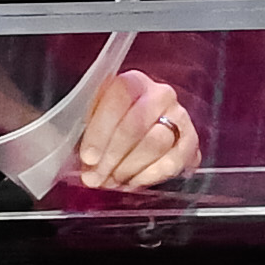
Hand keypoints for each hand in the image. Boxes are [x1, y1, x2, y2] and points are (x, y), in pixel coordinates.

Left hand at [73, 64, 200, 193]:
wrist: (146, 131)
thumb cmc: (112, 126)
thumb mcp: (93, 118)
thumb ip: (84, 130)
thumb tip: (74, 155)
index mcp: (132, 82)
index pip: (118, 99)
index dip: (101, 131)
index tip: (88, 157)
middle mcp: (159, 94)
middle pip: (136, 125)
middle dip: (112, 156)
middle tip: (96, 178)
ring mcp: (179, 116)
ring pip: (157, 143)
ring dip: (130, 167)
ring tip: (113, 180)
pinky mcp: (190, 141)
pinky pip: (175, 160)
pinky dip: (152, 175)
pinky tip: (134, 181)